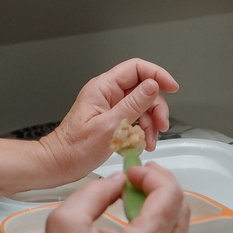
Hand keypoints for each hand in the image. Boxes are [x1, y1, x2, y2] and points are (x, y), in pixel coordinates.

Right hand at [27, 162, 188, 232]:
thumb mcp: (66, 222)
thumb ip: (96, 191)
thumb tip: (117, 181)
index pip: (170, 195)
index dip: (153, 175)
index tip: (133, 171)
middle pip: (182, 208)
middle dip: (161, 186)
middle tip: (137, 177)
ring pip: (180, 226)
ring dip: (161, 205)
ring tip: (132, 197)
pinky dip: (159, 225)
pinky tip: (134, 219)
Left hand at [40, 59, 178, 181]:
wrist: (60, 164)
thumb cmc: (75, 148)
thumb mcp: (110, 126)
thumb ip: (133, 105)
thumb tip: (152, 85)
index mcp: (103, 88)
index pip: (136, 68)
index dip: (157, 75)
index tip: (172, 87)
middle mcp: (107, 93)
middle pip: (143, 89)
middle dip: (156, 107)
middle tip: (161, 125)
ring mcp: (110, 106)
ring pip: (142, 106)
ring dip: (151, 123)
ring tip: (149, 141)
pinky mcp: (112, 119)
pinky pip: (135, 119)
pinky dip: (142, 131)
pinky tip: (141, 143)